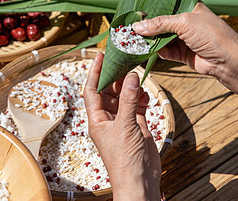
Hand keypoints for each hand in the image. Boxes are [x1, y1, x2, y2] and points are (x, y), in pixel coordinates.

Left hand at [84, 52, 161, 200]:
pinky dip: (141, 98)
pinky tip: (146, 95)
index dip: (95, 72)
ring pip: (125, 97)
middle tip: (126, 62)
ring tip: (138, 79)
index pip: (92, 90)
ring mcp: (123, 122)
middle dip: (117, 77)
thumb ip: (127, 100)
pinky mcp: (136, 126)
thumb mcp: (124, 126)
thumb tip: (131, 76)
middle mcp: (108, 119)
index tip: (101, 56)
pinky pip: (137, 106)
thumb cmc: (124, 159)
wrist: (139, 181)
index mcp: (97, 119)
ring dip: (131, 88)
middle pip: (109, 91)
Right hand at [132, 2, 237, 85]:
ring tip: (136, 40)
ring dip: (151, 40)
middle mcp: (187, 21)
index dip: (152, 7)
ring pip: (162, 38)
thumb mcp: (184, 22)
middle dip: (148, 26)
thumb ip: (160, 23)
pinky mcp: (183, 53)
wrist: (228, 62)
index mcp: (190, 6)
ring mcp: (184, 38)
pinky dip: (158, 52)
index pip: (167, 3)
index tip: (135, 11)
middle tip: (131, 28)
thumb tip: (138, 27)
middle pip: (162, 22)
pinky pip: (165, 51)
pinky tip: (151, 51)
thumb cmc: (212, 35)